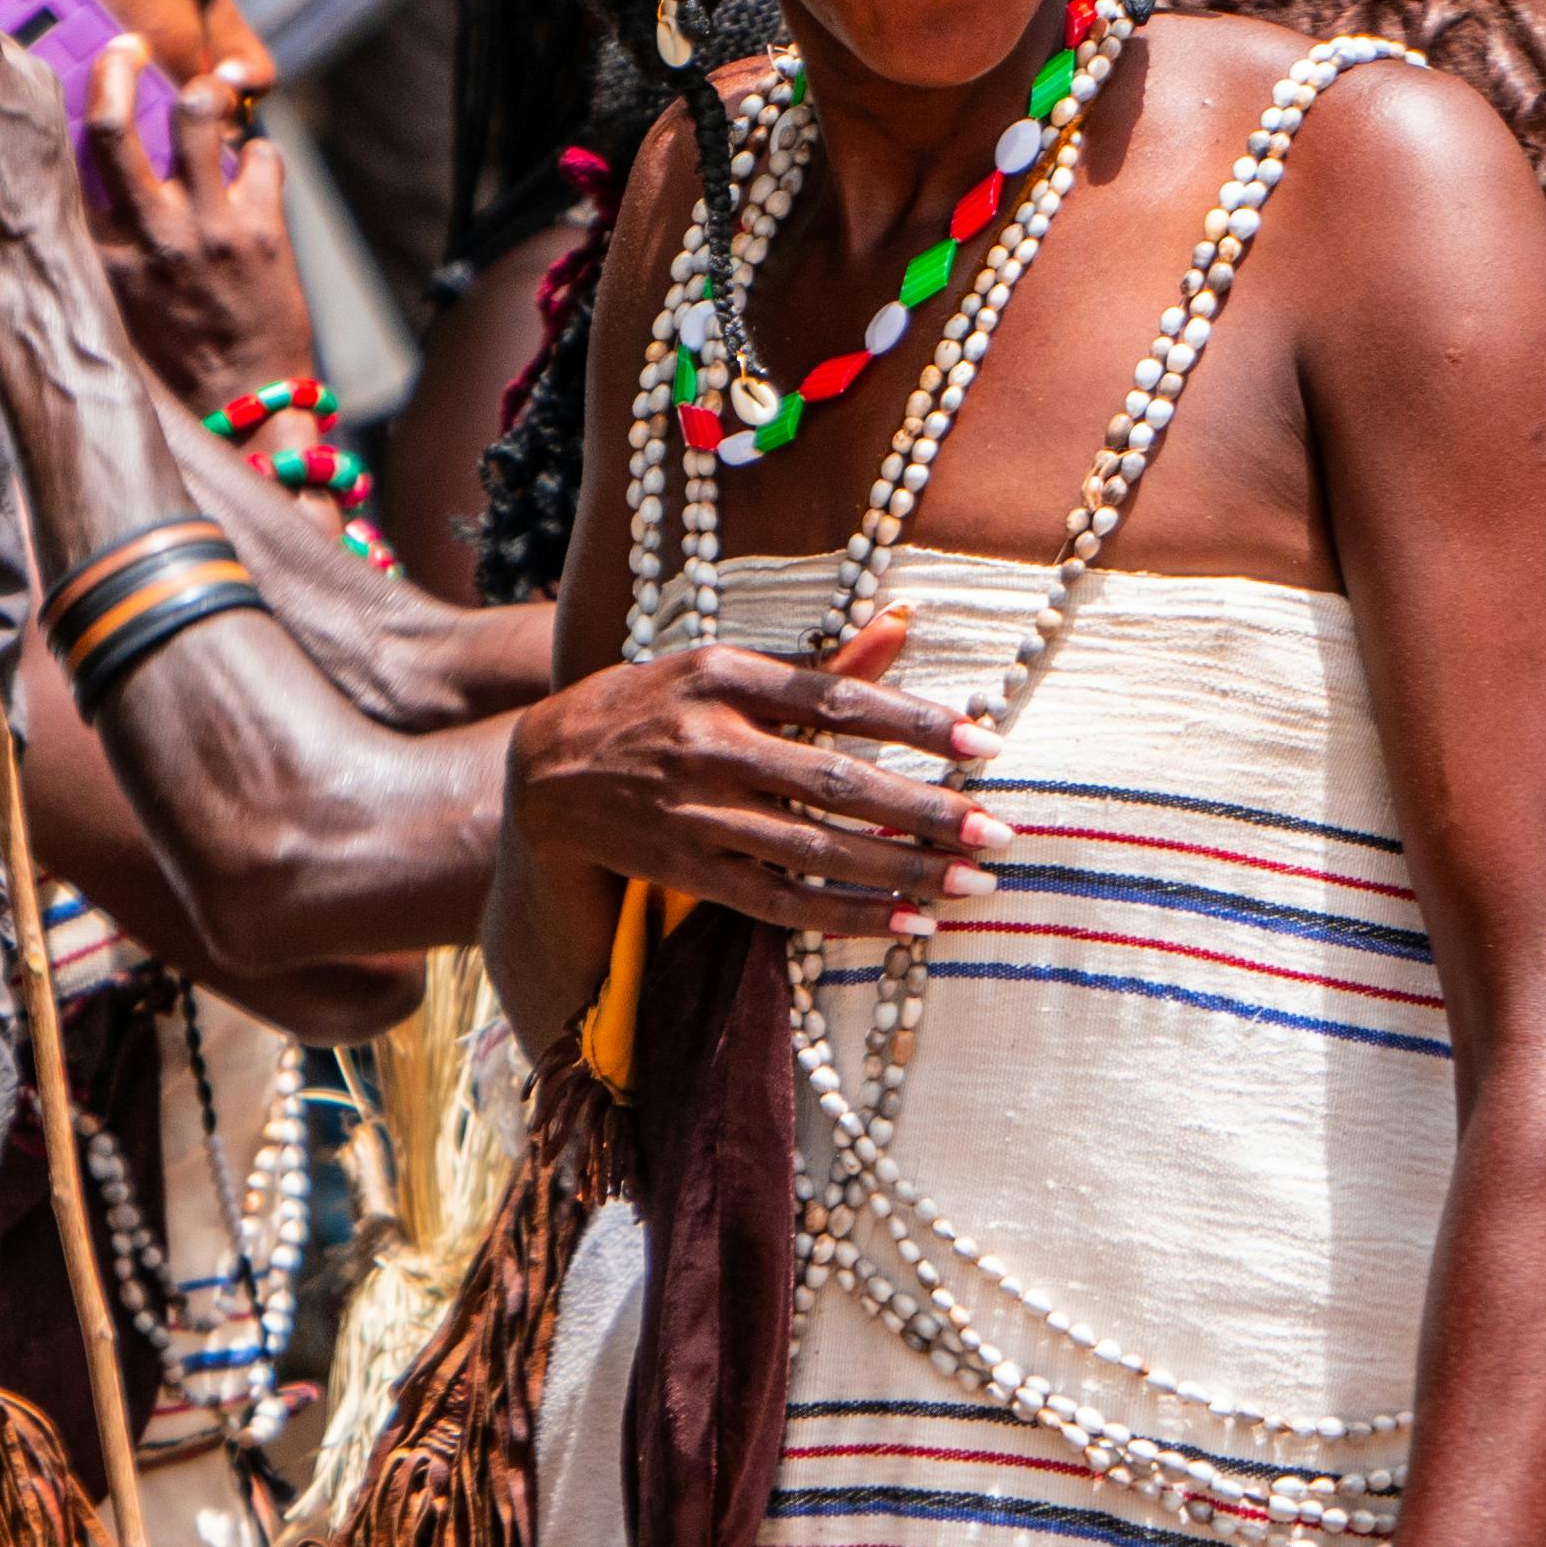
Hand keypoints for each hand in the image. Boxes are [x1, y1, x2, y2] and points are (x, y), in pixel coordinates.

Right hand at [84, 43, 323, 407]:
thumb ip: (92, 253)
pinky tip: (253, 173)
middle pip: (114, 123)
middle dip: (118, 68)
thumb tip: (73, 200)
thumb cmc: (171, 363)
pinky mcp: (262, 231)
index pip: (64, 163)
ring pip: (197, 116)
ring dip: (205, 96)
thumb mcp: (113, 307)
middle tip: (130, 46)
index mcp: (98, 253)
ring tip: (208, 99)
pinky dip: (259, 155)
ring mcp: (206, 227)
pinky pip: (261, 156)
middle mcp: (147, 232)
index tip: (64, 76)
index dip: (60, 113)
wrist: (242, 407)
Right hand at [504, 603, 1006, 936]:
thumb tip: (903, 623)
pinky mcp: (685, 869)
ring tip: (969, 884)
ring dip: (897, 871)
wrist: (548, 772)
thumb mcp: (724, 668)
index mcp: (722, 676)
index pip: (836, 700)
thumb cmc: (659, 707)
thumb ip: (818, 665)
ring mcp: (694, 811)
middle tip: (997, 832)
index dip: (915, 723)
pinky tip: (903, 923)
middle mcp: (708, 742)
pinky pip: (777, 902)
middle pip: (833, 782)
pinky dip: (843, 914)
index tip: (986, 745)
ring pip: (812, 850)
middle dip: (921, 812)